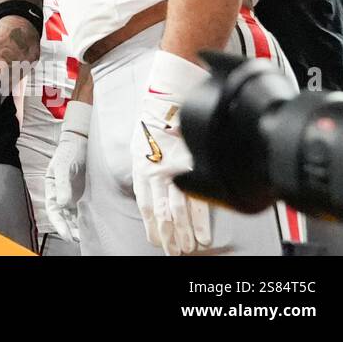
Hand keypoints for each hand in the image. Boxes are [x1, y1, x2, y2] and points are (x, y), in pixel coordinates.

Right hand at [44, 101, 89, 243]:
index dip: (59, 224)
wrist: (82, 142)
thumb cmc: (69, 152)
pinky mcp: (82, 193)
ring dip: (76, 226)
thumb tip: (63, 205)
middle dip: (68, 228)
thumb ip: (63, 185)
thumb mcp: (64, 167)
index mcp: (52, 188)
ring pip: (72, 215)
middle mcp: (60, 194)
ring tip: (84, 237)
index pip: (54, 210)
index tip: (67, 235)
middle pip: (62, 216)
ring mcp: (71, 194)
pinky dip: (83, 218)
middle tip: (77, 239)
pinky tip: (89, 225)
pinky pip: (81, 210)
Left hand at [132, 50, 211, 254]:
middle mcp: (154, 170)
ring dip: (182, 234)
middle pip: (161, 211)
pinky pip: (196, 200)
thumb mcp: (143, 136)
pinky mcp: (191, 166)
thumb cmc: (157, 109)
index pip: (145, 202)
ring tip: (186, 249)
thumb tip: (154, 179)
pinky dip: (198, 221)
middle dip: (167, 235)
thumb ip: (148, 160)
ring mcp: (173, 170)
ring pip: (177, 212)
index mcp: (141, 164)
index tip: (156, 238)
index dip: (151, 223)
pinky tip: (201, 236)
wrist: (171, 90)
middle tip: (172, 251)